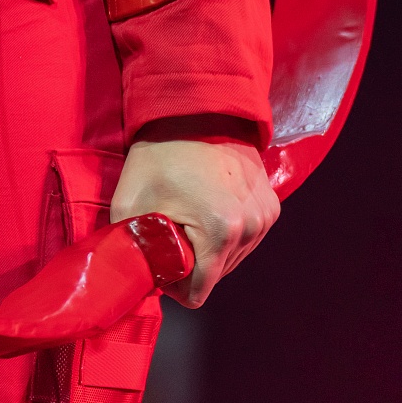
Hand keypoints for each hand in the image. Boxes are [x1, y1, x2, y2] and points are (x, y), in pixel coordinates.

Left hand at [110, 134, 279, 307]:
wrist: (194, 108)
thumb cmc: (158, 154)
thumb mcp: (129, 203)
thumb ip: (133, 250)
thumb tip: (135, 279)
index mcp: (220, 232)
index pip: (197, 294)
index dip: (173, 284)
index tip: (160, 258)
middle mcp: (251, 228)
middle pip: (215, 277)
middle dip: (191, 263)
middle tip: (170, 231)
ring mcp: (265, 216)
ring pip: (231, 260)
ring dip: (209, 249)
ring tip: (188, 216)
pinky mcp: (272, 206)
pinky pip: (246, 239)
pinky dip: (226, 233)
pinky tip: (208, 207)